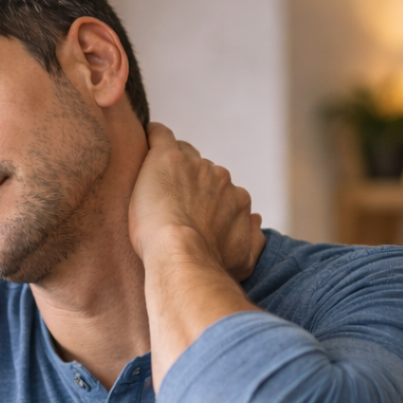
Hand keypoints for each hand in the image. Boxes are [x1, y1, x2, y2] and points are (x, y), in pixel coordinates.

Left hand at [129, 122, 262, 280]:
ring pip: (182, 155)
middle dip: (188, 183)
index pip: (220, 189)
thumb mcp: (243, 261)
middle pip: (202, 170)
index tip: (188, 211)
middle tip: (168, 202)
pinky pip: (160, 136)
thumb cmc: (209, 266)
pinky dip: (153, 136)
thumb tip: (256, 221)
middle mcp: (220, 178)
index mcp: (237, 199)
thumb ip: (254, 240)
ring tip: (152, 184)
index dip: (203, 199)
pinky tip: (145, 139)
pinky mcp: (168, 158)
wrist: (181, 258)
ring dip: (170, 167)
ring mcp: (195, 166)